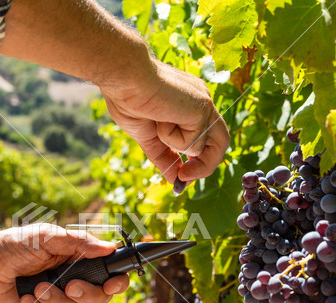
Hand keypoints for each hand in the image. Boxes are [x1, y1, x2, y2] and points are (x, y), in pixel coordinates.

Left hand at [0, 224, 128, 302]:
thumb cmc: (15, 244)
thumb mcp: (48, 237)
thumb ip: (79, 242)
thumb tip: (110, 247)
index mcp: (81, 260)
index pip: (111, 274)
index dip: (118, 282)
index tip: (112, 283)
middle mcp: (75, 280)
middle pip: (101, 298)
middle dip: (89, 294)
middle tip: (70, 285)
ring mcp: (59, 298)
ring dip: (58, 300)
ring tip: (37, 287)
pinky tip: (24, 296)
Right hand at [101, 59, 230, 184]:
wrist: (125, 79)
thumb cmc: (129, 99)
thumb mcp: (148, 137)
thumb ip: (164, 156)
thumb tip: (174, 180)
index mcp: (189, 106)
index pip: (204, 138)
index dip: (198, 162)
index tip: (181, 176)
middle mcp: (201, 104)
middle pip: (219, 143)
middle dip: (204, 167)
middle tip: (183, 177)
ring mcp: (204, 106)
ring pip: (206, 147)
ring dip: (176, 145)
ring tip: (159, 126)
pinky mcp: (203, 110)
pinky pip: (191, 144)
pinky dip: (170, 137)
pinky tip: (159, 117)